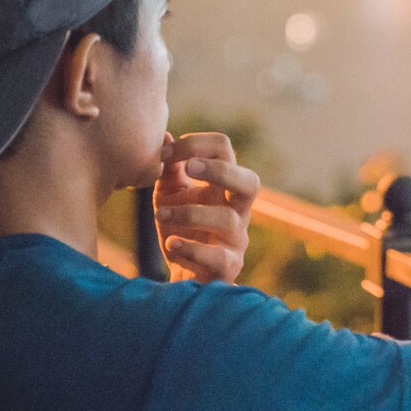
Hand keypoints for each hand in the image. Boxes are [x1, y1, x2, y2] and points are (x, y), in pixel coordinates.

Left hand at [154, 131, 260, 283]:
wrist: (184, 275)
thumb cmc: (181, 228)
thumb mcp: (170, 194)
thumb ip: (170, 169)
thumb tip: (165, 135)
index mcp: (224, 185)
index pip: (224, 150)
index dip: (196, 144)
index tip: (165, 153)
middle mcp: (238, 210)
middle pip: (250, 182)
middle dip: (220, 171)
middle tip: (189, 168)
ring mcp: (237, 240)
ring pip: (229, 220)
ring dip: (192, 213)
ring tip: (160, 214)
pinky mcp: (228, 267)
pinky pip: (220, 258)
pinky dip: (192, 249)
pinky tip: (171, 243)